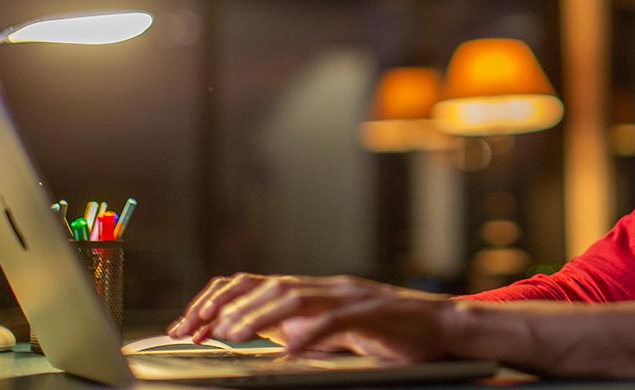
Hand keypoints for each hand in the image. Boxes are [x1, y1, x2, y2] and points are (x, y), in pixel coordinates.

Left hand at [167, 273, 454, 361]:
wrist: (444, 327)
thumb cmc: (391, 333)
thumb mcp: (337, 330)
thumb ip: (303, 328)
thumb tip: (263, 336)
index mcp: (316, 290)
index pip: (257, 284)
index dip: (219, 299)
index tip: (190, 323)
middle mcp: (329, 287)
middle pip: (267, 284)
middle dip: (226, 305)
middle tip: (196, 328)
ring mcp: (351, 297)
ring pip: (293, 296)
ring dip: (256, 315)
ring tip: (229, 333)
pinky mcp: (374, 314)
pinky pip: (336, 321)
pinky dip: (310, 334)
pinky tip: (290, 350)